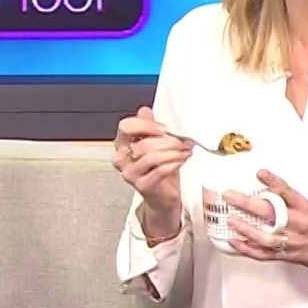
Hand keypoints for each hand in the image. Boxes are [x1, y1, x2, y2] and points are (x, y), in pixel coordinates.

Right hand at [112, 105, 191, 230]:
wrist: (163, 196)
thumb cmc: (159, 169)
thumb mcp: (155, 144)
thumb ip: (149, 127)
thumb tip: (144, 110)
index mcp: (122, 145)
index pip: (126, 127)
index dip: (145, 125)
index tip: (164, 128)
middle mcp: (122, 159)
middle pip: (143, 143)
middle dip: (168, 141)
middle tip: (183, 141)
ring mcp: (130, 174)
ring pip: (152, 156)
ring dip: (173, 152)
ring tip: (185, 150)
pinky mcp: (142, 186)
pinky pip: (159, 171)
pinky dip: (174, 163)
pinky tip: (181, 160)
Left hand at [224, 170, 307, 294]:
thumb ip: (287, 201)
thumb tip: (263, 190)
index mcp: (303, 208)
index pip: (287, 192)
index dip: (273, 182)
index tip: (260, 173)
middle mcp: (297, 224)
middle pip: (270, 212)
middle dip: (246, 204)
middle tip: (229, 196)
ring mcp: (290, 241)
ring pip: (265, 237)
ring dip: (245, 229)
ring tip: (230, 220)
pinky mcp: (285, 255)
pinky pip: (263, 254)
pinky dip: (246, 249)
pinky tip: (234, 241)